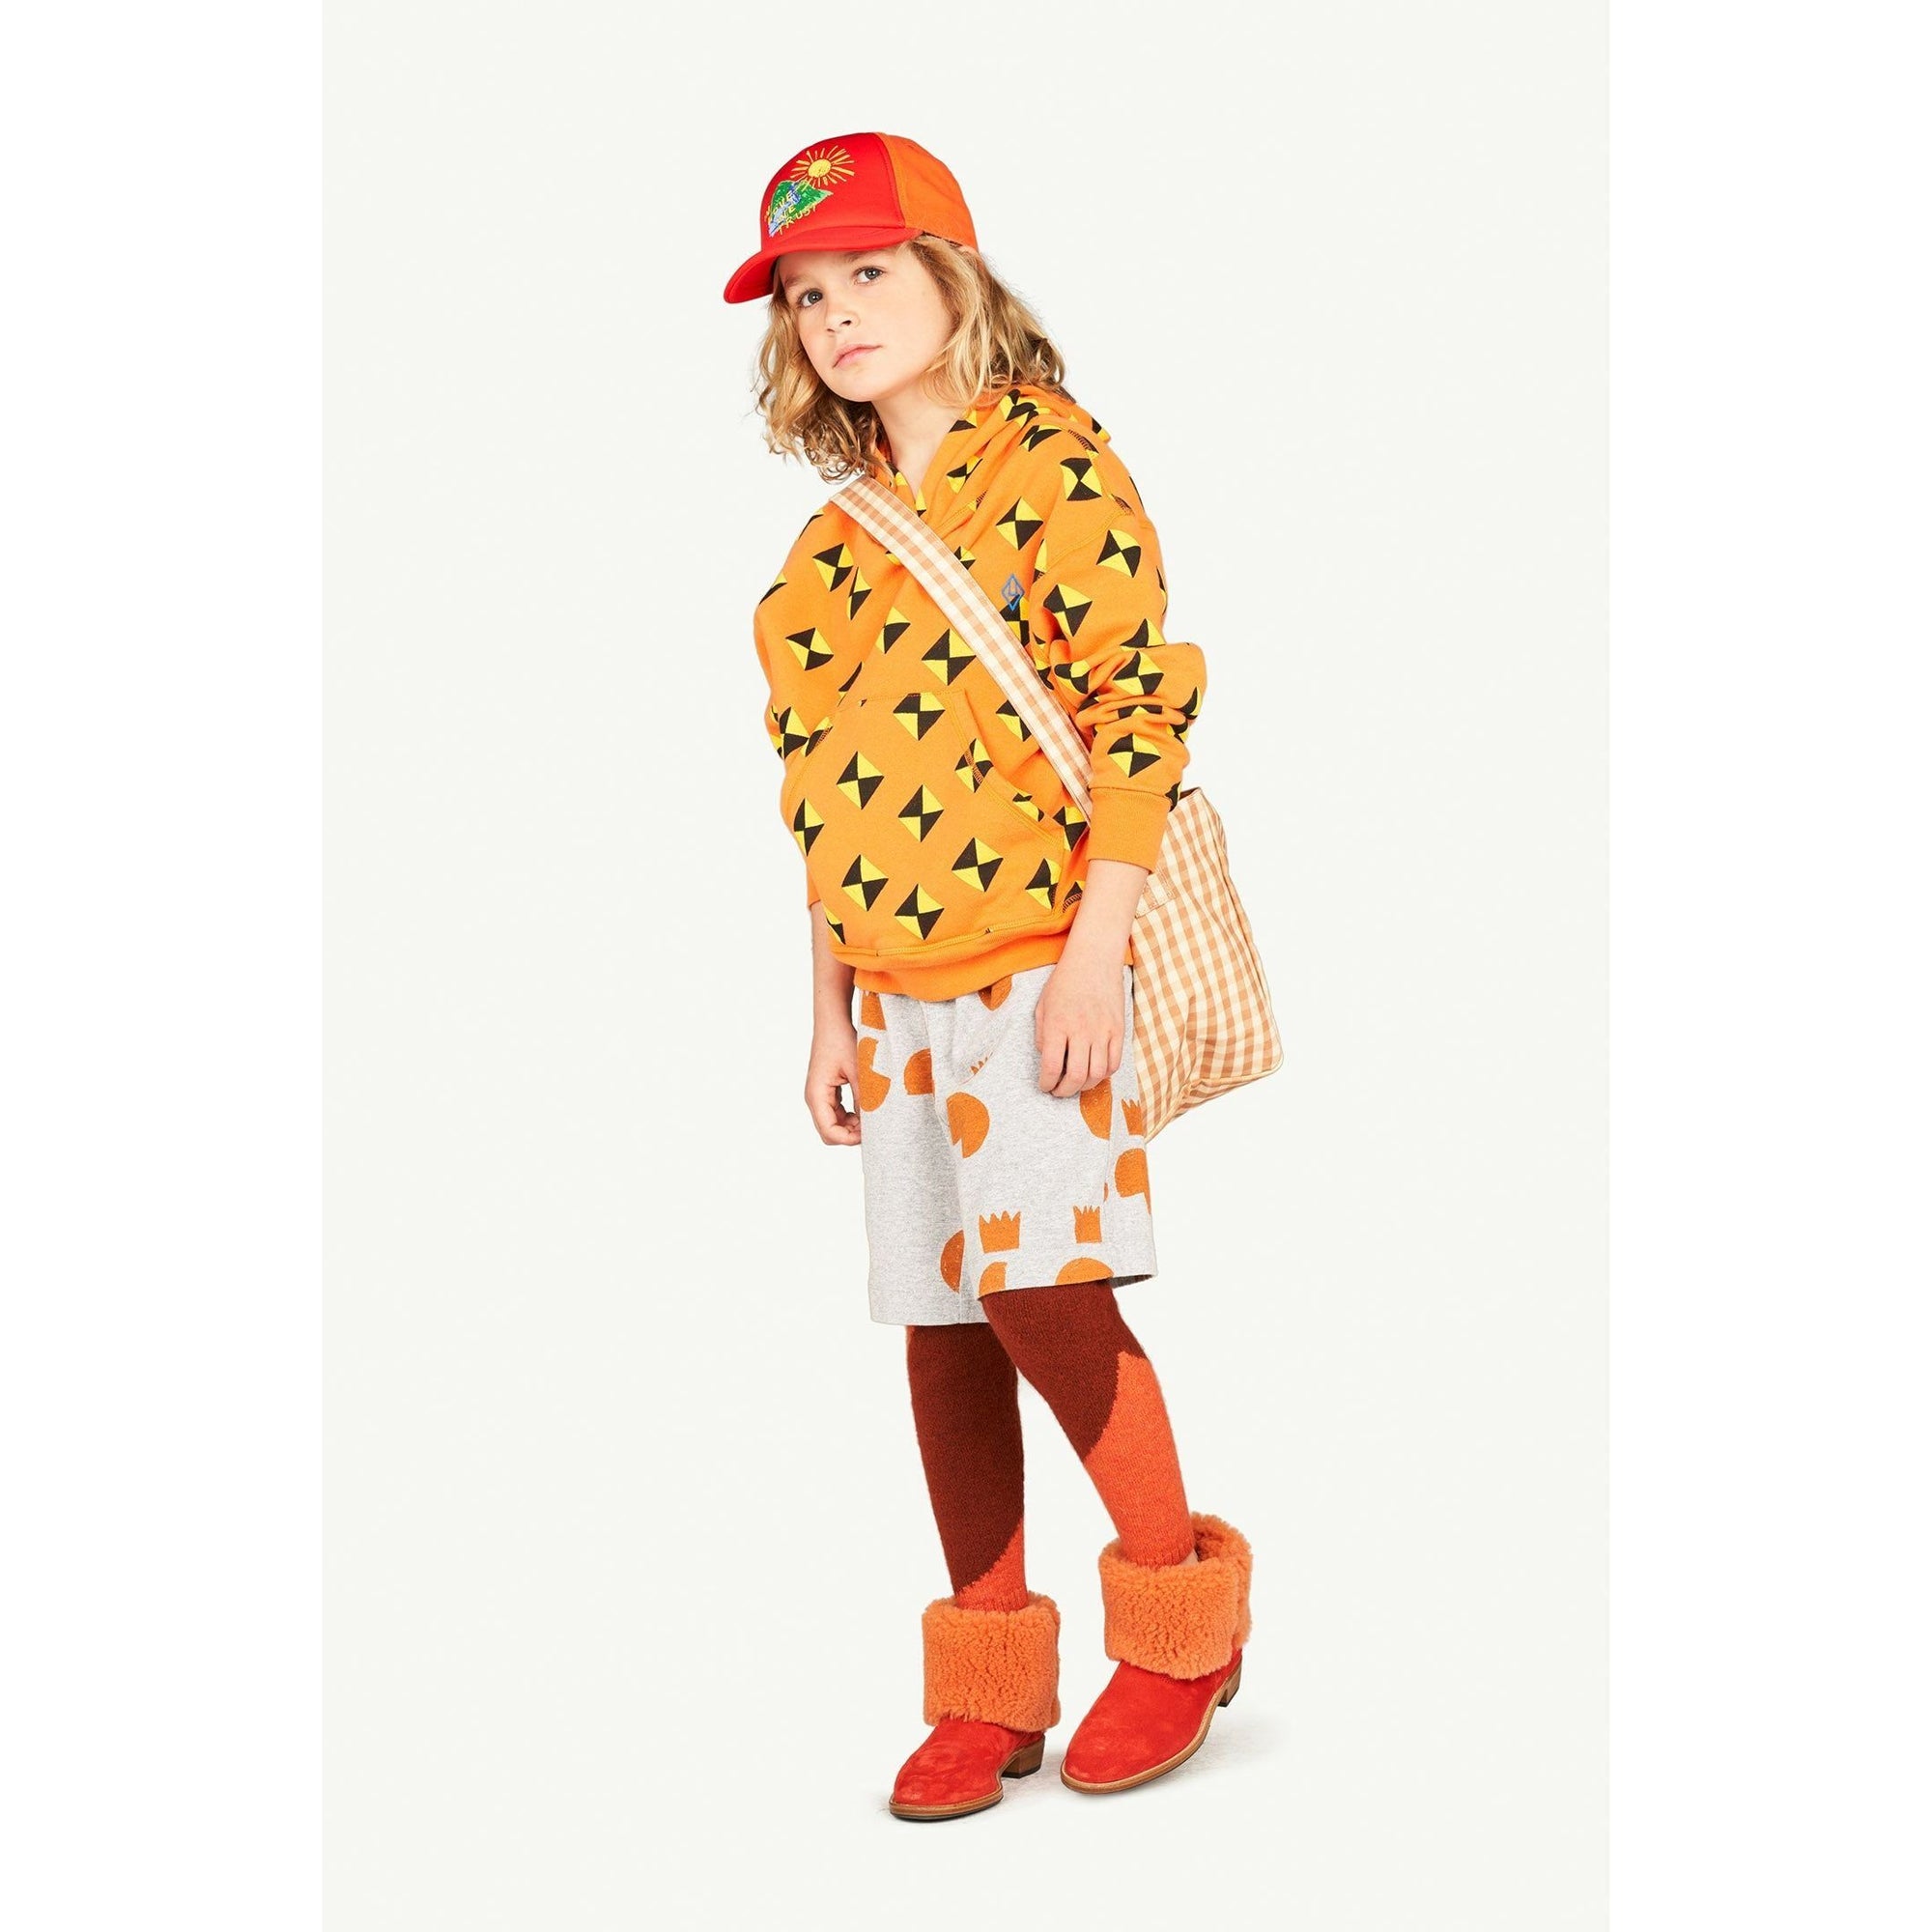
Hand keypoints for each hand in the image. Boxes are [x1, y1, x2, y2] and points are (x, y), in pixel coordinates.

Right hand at [806, 1021, 863, 1144]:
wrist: (832, 1022)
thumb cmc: (842, 1041)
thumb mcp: (858, 1071)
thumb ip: (863, 1099)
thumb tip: (873, 1123)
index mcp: (817, 1095)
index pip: (829, 1131)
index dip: (849, 1139)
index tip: (870, 1134)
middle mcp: (814, 1099)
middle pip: (828, 1133)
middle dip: (850, 1135)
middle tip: (873, 1127)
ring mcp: (818, 1096)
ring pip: (832, 1125)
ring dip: (851, 1127)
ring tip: (871, 1117)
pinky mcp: (826, 1092)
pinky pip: (835, 1114)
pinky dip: (849, 1117)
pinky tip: (864, 1109)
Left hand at [1034, 954, 1124, 1096]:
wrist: (1093, 960)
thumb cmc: (1064, 982)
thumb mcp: (1042, 1005)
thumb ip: (1041, 1034)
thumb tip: (1046, 1058)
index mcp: (1057, 1025)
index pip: (1051, 1066)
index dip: (1046, 1083)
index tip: (1044, 1086)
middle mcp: (1080, 1030)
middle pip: (1076, 1076)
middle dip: (1065, 1091)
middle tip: (1059, 1091)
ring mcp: (1102, 1031)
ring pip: (1097, 1074)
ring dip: (1085, 1086)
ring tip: (1076, 1084)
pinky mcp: (1118, 1030)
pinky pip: (1114, 1062)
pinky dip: (1104, 1074)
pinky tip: (1094, 1072)